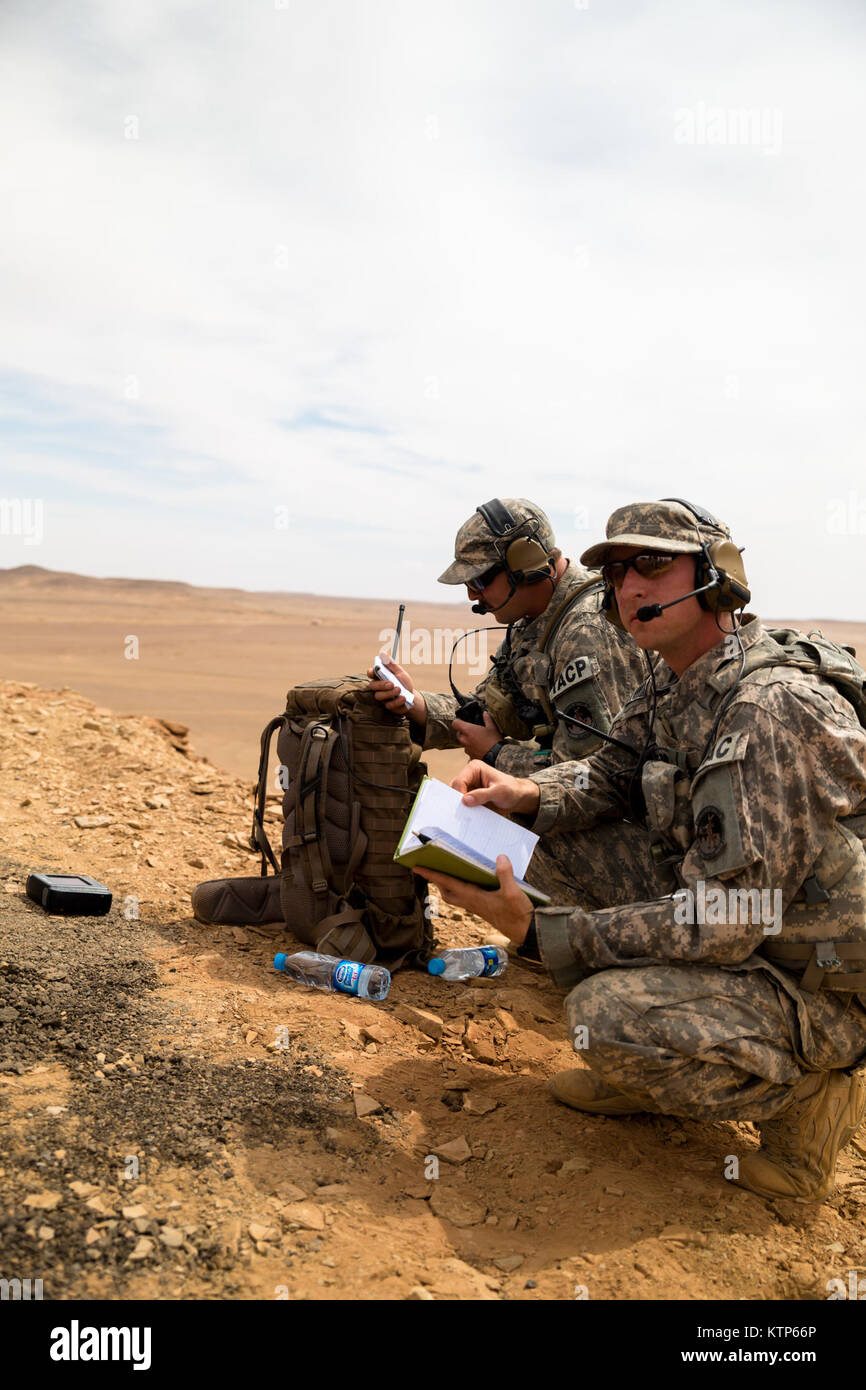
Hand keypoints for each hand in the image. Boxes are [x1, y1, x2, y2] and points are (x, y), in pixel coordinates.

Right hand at [366, 654, 426, 724]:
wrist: (412, 697)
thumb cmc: (404, 683)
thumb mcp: (400, 673)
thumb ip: (391, 664)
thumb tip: (382, 653)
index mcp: (380, 677)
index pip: (370, 674)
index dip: (370, 672)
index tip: (373, 671)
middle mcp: (378, 688)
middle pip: (372, 686)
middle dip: (381, 684)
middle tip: (391, 684)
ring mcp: (382, 698)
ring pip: (379, 696)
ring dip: (389, 693)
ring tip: (399, 689)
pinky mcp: (388, 706)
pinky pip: (389, 705)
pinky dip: (396, 701)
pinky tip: (403, 698)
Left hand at [413, 855, 532, 943]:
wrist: (525, 932)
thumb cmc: (518, 914)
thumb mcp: (513, 892)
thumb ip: (505, 874)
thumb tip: (500, 857)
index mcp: (474, 898)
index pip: (448, 884)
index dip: (432, 875)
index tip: (417, 868)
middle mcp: (472, 903)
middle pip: (446, 893)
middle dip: (436, 881)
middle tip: (429, 868)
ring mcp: (477, 907)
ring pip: (455, 896)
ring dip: (447, 885)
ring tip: (446, 872)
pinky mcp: (484, 908)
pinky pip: (465, 897)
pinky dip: (460, 888)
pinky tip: (470, 880)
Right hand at [450, 760, 540, 816]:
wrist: (517, 797)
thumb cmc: (511, 790)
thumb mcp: (499, 792)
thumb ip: (483, 795)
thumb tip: (465, 800)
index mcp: (474, 768)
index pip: (459, 781)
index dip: (459, 794)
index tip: (464, 806)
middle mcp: (469, 776)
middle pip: (454, 789)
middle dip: (457, 801)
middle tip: (461, 813)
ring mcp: (468, 787)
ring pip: (456, 797)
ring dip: (460, 807)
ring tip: (465, 816)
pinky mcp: (470, 796)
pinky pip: (462, 804)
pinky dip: (464, 810)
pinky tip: (468, 817)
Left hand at [451, 710, 501, 759]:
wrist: (498, 755)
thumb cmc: (494, 740)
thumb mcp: (492, 727)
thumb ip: (487, 718)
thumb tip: (485, 714)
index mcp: (468, 730)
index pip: (455, 723)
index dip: (458, 721)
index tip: (462, 721)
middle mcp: (465, 740)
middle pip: (459, 734)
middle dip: (463, 732)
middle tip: (473, 731)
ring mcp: (467, 749)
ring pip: (464, 743)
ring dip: (468, 741)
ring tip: (478, 741)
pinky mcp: (470, 756)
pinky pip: (469, 751)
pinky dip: (473, 750)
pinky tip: (481, 749)